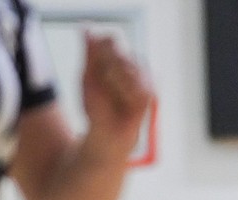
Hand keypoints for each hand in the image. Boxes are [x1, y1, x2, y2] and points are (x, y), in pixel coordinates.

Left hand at [81, 33, 152, 158]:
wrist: (107, 134)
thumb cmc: (96, 107)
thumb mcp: (87, 78)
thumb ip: (89, 53)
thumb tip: (86, 27)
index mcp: (114, 57)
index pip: (111, 39)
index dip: (100, 52)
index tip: (93, 69)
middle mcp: (130, 63)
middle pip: (120, 51)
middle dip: (106, 70)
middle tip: (105, 87)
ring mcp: (143, 77)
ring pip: (130, 66)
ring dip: (116, 83)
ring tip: (115, 98)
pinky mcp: (151, 92)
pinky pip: (141, 85)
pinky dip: (129, 94)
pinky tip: (124, 102)